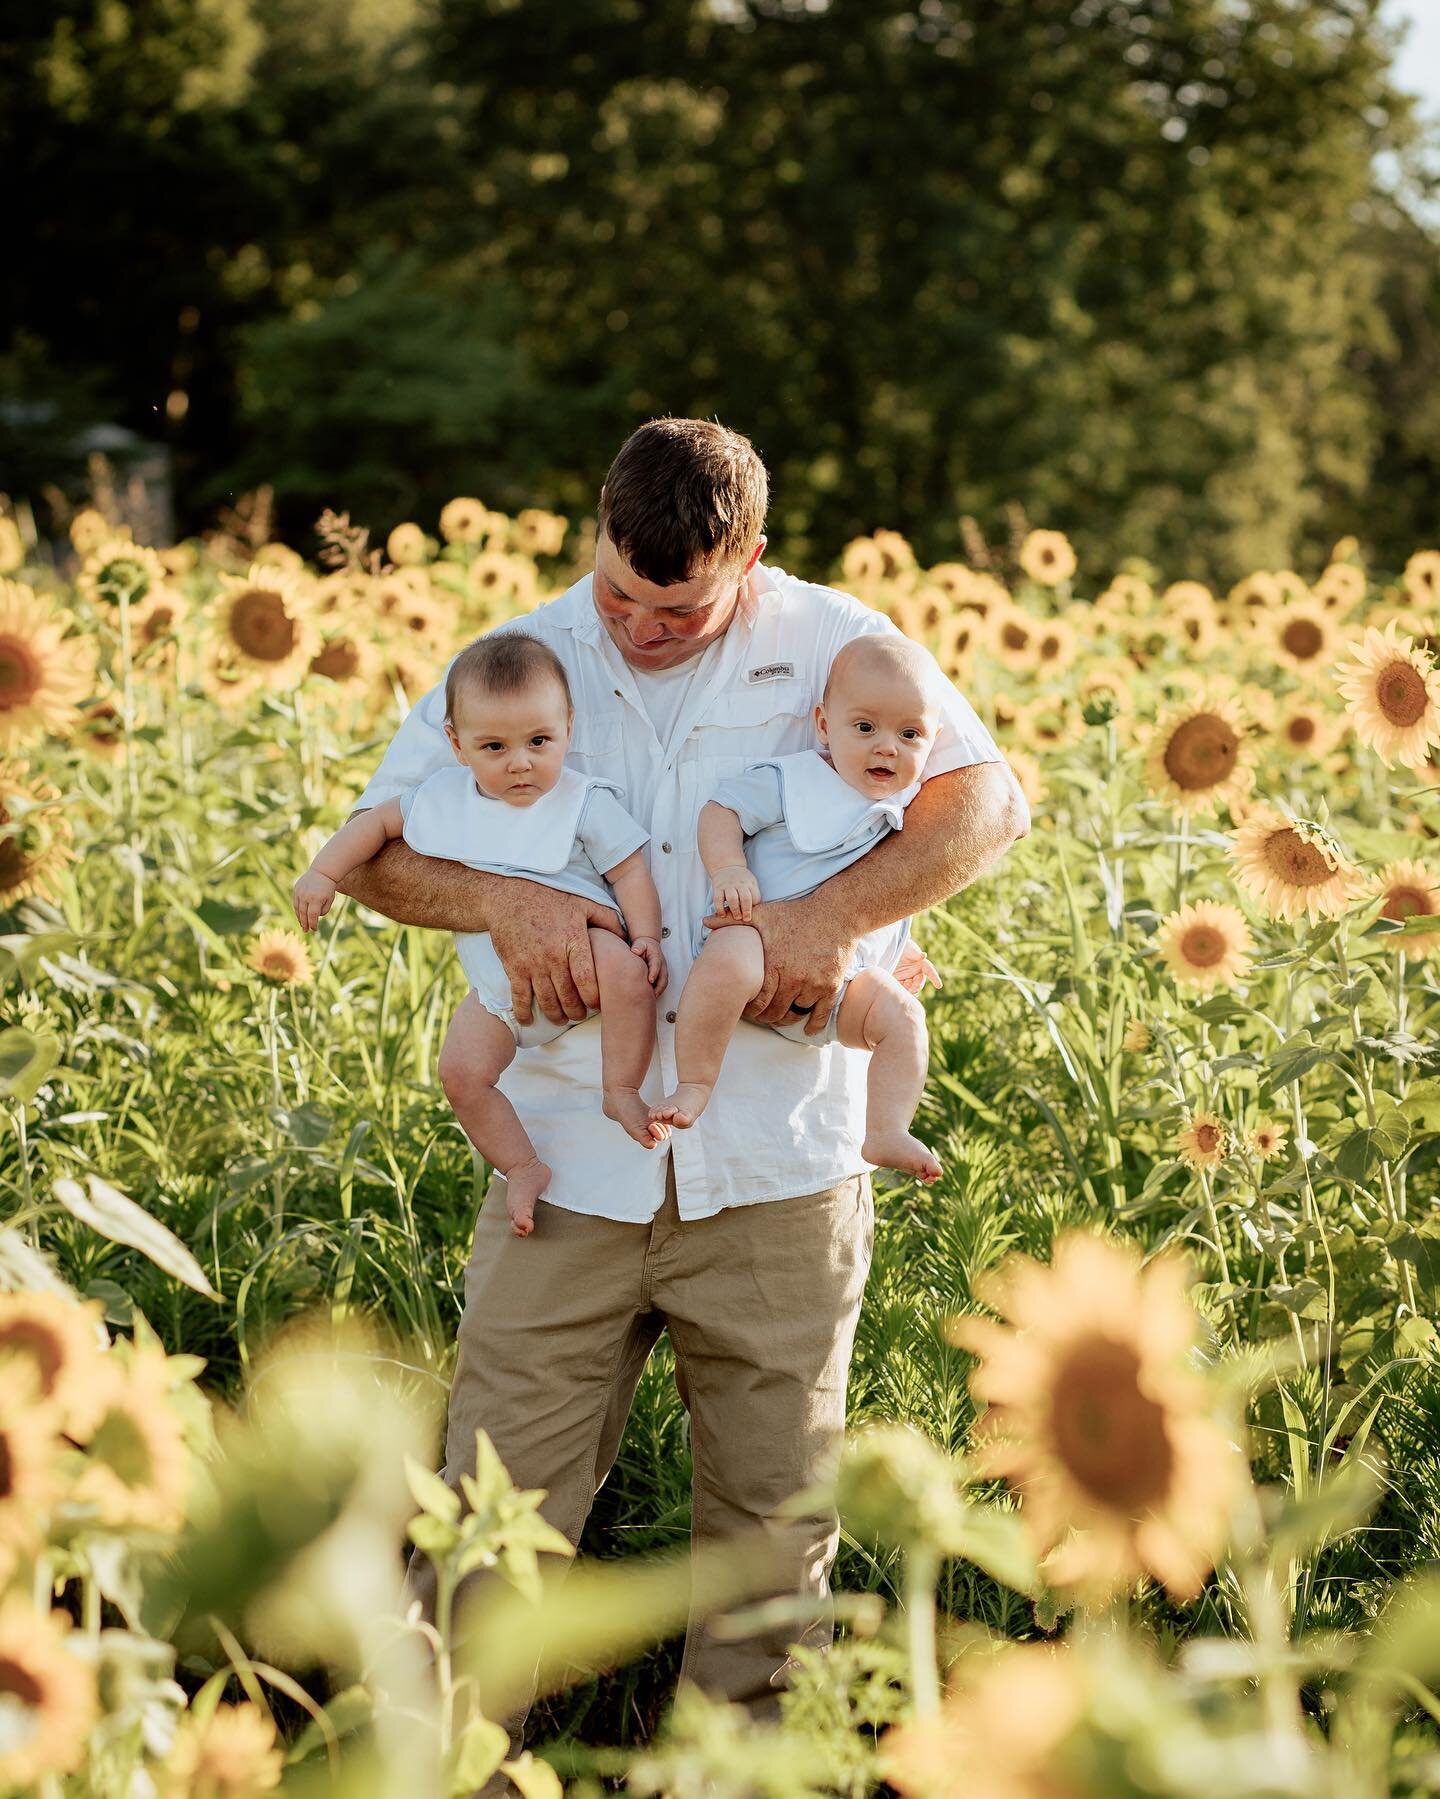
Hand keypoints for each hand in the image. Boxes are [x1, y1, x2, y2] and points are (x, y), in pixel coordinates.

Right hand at [293, 869, 337, 931]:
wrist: (322, 872)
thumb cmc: (328, 888)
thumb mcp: (330, 899)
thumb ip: (324, 910)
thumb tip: (315, 917)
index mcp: (316, 899)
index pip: (313, 916)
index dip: (313, 924)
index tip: (314, 929)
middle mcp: (306, 896)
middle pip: (304, 914)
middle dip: (305, 923)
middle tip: (306, 931)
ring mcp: (299, 892)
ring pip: (298, 908)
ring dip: (300, 918)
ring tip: (303, 924)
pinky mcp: (296, 889)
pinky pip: (295, 902)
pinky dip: (297, 910)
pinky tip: (300, 915)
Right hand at [488, 879, 625, 1025]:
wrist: (510, 894)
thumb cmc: (550, 899)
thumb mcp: (584, 903)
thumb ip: (608, 921)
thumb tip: (626, 938)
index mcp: (573, 940)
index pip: (586, 979)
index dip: (593, 998)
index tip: (596, 1004)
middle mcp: (553, 955)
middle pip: (568, 995)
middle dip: (576, 1011)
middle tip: (580, 1015)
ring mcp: (531, 963)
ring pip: (547, 1000)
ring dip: (555, 1015)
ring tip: (561, 1019)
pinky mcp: (513, 967)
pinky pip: (520, 996)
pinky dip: (524, 1012)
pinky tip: (529, 1020)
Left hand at [630, 936, 667, 994]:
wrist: (649, 945)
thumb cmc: (644, 945)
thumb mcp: (640, 943)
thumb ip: (638, 947)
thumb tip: (635, 951)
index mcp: (656, 956)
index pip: (656, 965)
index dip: (654, 973)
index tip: (650, 980)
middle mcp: (662, 964)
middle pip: (663, 977)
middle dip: (659, 987)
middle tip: (652, 995)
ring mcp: (662, 970)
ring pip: (664, 982)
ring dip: (659, 990)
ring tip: (652, 999)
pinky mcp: (661, 975)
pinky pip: (661, 984)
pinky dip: (657, 991)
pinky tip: (651, 997)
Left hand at [705, 897, 854, 1034]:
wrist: (837, 912)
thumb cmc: (797, 913)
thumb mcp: (764, 914)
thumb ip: (732, 920)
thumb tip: (704, 920)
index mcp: (774, 964)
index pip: (757, 1002)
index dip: (750, 1010)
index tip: (748, 1010)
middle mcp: (794, 978)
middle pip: (775, 1013)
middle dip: (767, 1017)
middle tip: (763, 1016)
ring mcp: (814, 984)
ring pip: (795, 1013)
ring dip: (787, 1017)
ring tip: (781, 1015)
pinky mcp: (831, 986)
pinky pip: (820, 1015)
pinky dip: (812, 1024)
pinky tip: (806, 1029)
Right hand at [710, 863, 760, 920]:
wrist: (727, 865)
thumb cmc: (742, 879)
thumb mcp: (751, 881)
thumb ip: (754, 893)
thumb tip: (757, 911)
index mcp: (750, 883)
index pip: (755, 896)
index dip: (755, 906)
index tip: (753, 913)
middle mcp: (740, 883)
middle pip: (745, 898)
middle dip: (747, 910)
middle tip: (746, 919)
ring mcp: (728, 885)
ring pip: (732, 898)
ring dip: (735, 910)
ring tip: (737, 917)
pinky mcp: (718, 887)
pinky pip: (718, 899)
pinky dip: (720, 909)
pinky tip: (723, 915)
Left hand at [892, 941, 942, 996]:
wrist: (890, 949)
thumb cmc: (903, 947)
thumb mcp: (910, 948)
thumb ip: (916, 953)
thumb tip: (924, 955)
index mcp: (922, 964)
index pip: (930, 972)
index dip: (935, 979)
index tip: (939, 985)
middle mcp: (917, 973)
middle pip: (920, 983)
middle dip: (917, 985)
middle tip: (910, 981)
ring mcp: (909, 978)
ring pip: (913, 989)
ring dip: (911, 989)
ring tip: (906, 982)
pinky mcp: (900, 981)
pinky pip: (904, 990)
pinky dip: (904, 991)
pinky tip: (901, 988)